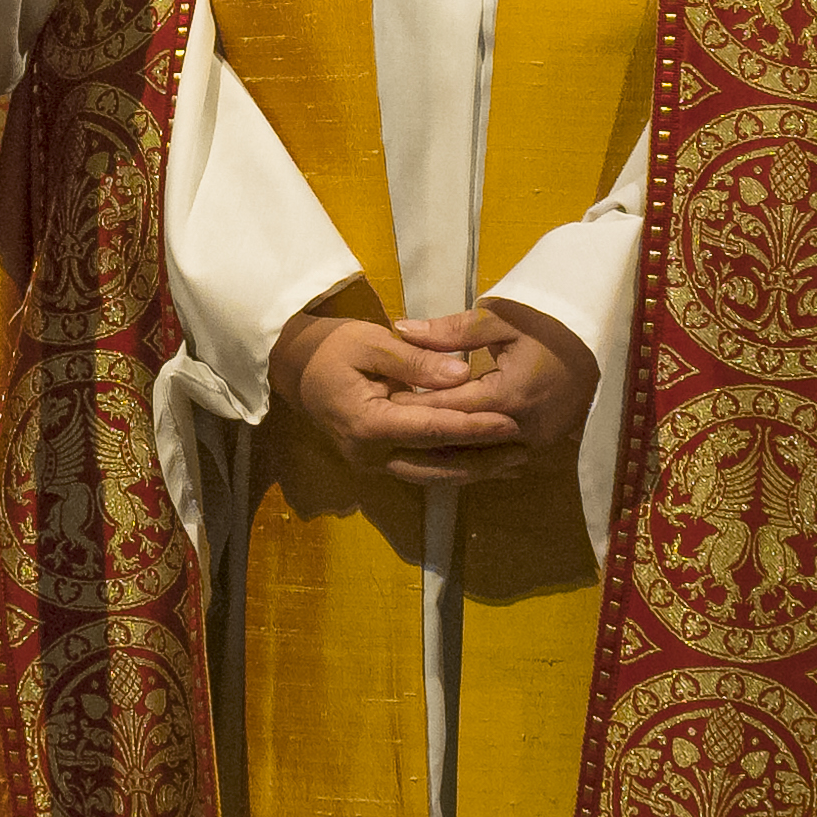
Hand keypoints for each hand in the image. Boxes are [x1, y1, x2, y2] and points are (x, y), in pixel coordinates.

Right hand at [276, 304, 599, 492]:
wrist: (293, 365)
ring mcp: (371, 462)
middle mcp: (370, 454)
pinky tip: (481, 462)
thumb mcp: (370, 342)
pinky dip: (452, 466)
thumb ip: (416, 360)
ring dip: (472, 470)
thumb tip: (461, 375)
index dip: (474, 427)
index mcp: (368, 423)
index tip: (511, 423)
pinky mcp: (377, 460)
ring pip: (431, 474)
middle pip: (437, 464)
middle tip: (523, 453)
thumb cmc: (330, 347)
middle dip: (482, 461)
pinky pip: (420, 469)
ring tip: (511, 464)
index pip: (432, 429)